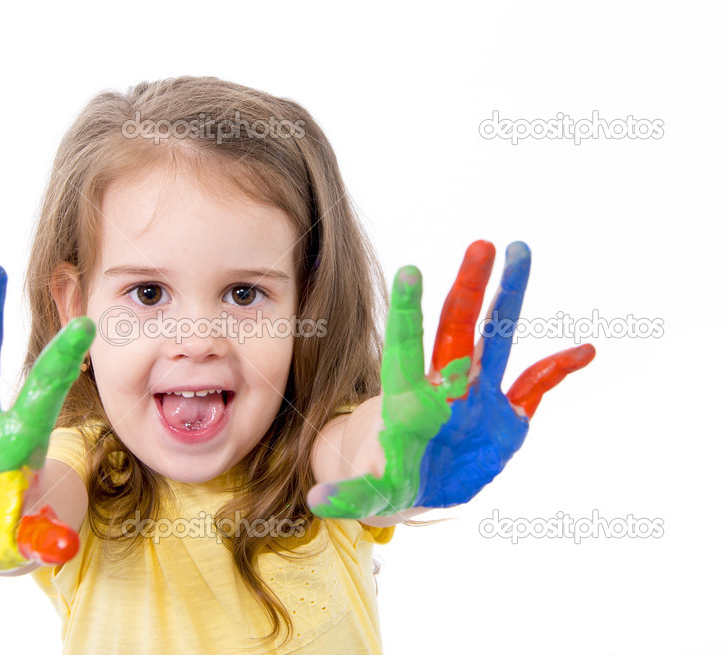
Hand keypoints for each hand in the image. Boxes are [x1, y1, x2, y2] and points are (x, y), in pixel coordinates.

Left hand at [310, 241, 594, 517]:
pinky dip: (559, 370)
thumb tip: (316, 500)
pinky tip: (587, 349)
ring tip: (521, 249)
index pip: (407, 351)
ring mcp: (479, 398)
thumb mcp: (369, 492)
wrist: (418, 484)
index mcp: (411, 403)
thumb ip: (350, 496)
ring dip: (510, 298)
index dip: (409, 315)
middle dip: (469, 289)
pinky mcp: (507, 418)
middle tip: (482, 243)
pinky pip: (537, 387)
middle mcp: (446, 388)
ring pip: (498, 340)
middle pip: (458, 331)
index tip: (411, 271)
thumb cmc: (386, 481)